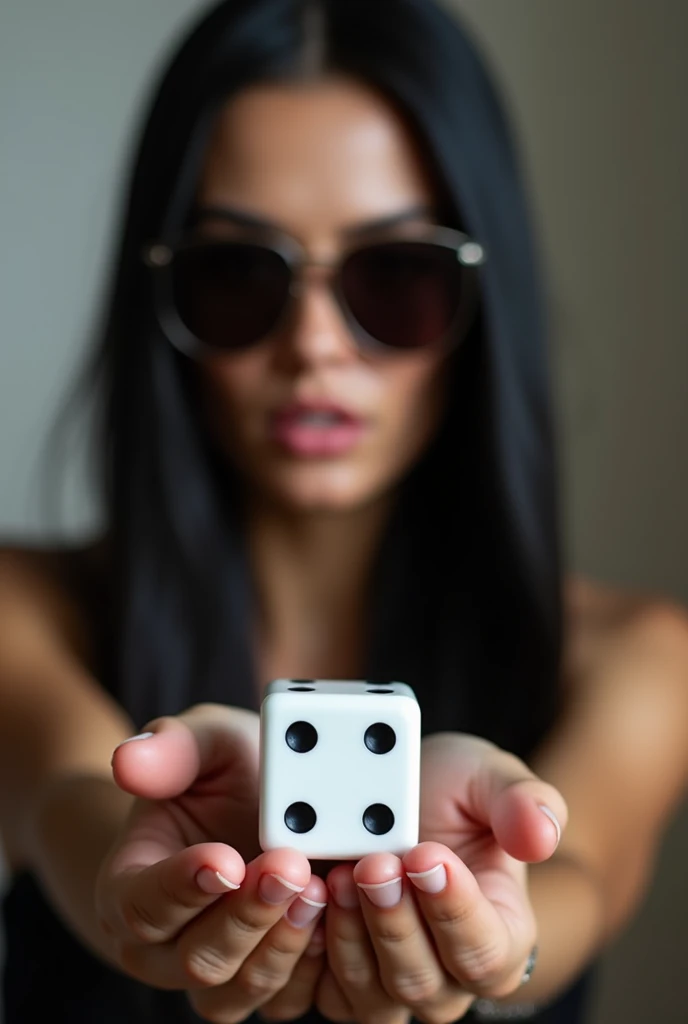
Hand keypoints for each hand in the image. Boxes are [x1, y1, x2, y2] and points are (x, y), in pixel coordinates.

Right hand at [95, 704, 328, 1021]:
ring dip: (285, 943)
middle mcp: (164, 950)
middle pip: (198, 959)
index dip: (183, 885)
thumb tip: (128, 761)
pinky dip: (320, 965)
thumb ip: (172, 747)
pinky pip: (290, 1001)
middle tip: (290, 866)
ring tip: (320, 887)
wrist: (258, 806)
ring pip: (242, 990)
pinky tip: (343, 915)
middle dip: (249, 914)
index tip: (227, 858)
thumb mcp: (204, 740)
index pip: (143, 903)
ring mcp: (220, 976)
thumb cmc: (221, 773)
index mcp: (129, 888)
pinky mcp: (271, 987)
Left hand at [318, 733, 566, 1022]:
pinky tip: (306, 898)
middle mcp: (448, 974)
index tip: (427, 856)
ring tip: (339, 874)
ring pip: (371, 997)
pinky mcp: (335, 978)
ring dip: (351, 937)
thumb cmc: (451, 791)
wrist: (390, 789)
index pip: (487, 952)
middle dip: (394, 920)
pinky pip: (319, 993)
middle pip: (423, 982)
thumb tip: (543, 833)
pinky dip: (308, 951)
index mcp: (501, 934)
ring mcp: (388, 983)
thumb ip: (521, 800)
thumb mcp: (488, 775)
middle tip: (374, 864)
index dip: (455, 910)